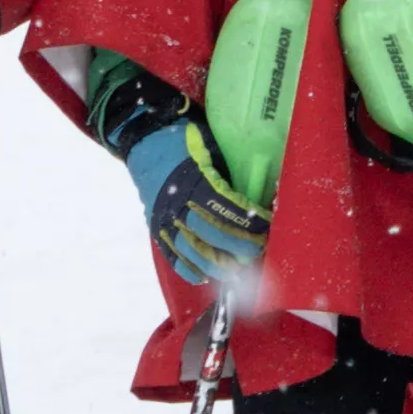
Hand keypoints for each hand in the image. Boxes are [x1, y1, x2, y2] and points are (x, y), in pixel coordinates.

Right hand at [120, 114, 263, 293]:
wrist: (145, 137)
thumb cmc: (186, 139)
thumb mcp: (212, 147)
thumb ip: (231, 173)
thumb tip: (264, 191)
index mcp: (194, 180)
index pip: (226, 208)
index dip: (248, 223)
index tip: (267, 230)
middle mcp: (176, 202)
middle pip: (210, 234)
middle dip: (237, 247)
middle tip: (257, 253)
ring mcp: (163, 217)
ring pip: (190, 250)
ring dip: (215, 264)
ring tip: (235, 272)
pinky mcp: (155, 225)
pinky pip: (171, 254)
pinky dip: (188, 268)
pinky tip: (205, 276)